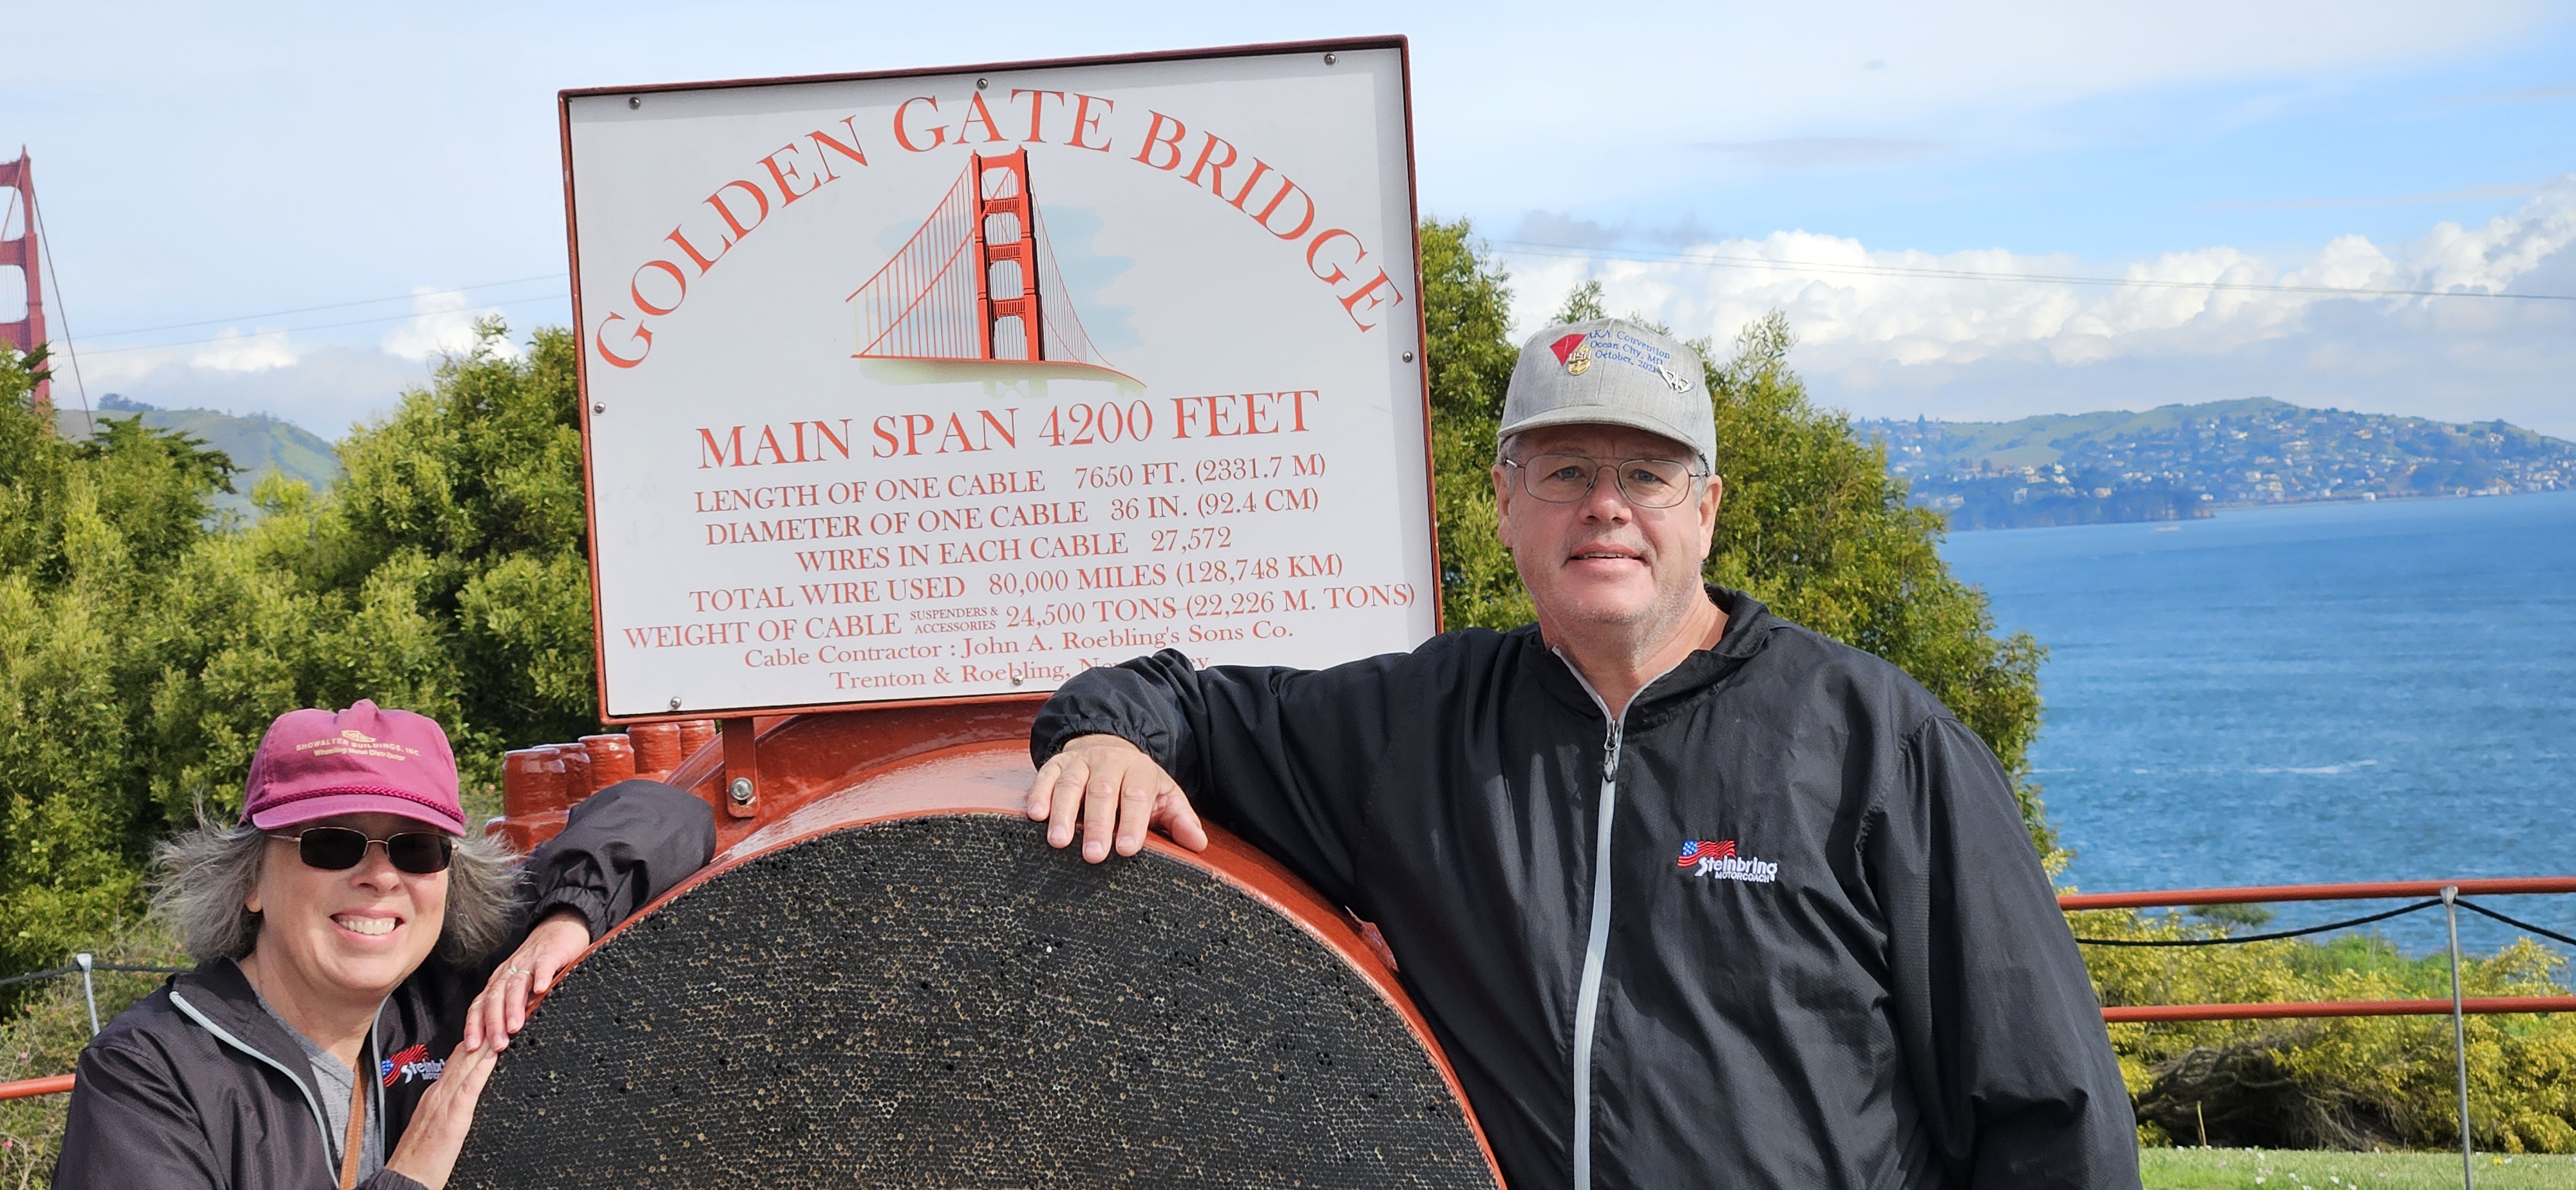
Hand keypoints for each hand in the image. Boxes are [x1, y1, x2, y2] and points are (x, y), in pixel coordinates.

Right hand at [381, 1030, 498, 1189]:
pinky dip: (481, 1068)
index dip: (478, 1035)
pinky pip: (468, 1087)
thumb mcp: (439, 1122)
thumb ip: (452, 1104)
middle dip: (485, 1029)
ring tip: (505, 1018)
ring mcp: (444, 1102)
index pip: (460, 1056)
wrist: (406, 1179)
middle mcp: (439, 1091)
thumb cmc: (423, 1157)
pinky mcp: (452, 1117)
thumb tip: (469, 1090)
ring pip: (467, 1062)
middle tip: (504, 1005)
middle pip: (465, 1051)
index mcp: (437, 1093)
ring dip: (487, 1040)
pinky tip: (493, 1053)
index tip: (494, 1017)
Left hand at [462, 909, 589, 1051]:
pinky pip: (543, 965)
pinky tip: (542, 990)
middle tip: (497, 1045)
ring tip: (514, 1027)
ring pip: (515, 985)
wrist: (559, 928)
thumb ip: (512, 1008)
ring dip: (512, 1007)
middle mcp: (508, 973)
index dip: (475, 1026)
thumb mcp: (522, 987)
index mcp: (498, 983)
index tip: (473, 1048)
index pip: (480, 1006)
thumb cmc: (540, 964)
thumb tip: (500, 1043)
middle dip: (493, 1023)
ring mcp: (528, 963)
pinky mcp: (550, 954)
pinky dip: (541, 976)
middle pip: (494, 998)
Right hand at [1026, 734, 1207, 861]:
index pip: (1137, 795)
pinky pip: (1045, 776)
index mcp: (1139, 770)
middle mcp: (1109, 762)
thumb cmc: (1137, 784)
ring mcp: (1079, 762)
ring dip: (1063, 813)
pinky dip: (1039, 794)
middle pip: (1103, 791)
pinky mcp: (1055, 764)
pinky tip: (1036, 815)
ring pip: (1070, 785)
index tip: (1127, 849)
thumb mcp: (1163, 797)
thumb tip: (1198, 844)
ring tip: (1059, 842)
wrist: (1108, 747)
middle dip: (1098, 824)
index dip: (1133, 822)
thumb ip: (1180, 820)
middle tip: (1094, 855)